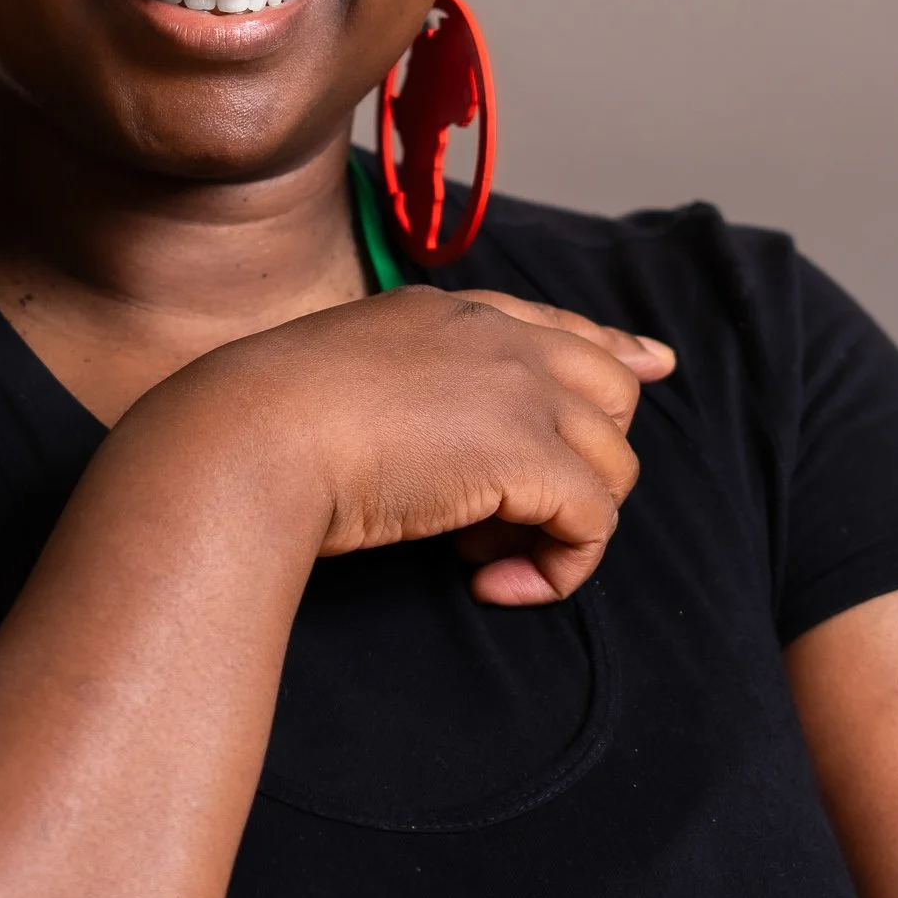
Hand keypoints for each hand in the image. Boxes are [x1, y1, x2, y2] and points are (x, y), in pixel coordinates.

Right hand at [148, 287, 673, 606]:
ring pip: (612, 464)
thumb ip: (398, 388)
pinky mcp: (531, 455)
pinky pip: (593, 522)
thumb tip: (432, 444)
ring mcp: (519, 388)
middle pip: (607, 390)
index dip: (609, 350)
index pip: (554, 325)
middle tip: (506, 519)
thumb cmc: (260, 424)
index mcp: (444, 311)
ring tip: (481, 560)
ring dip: (561, 526)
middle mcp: (495, 336)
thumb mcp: (339, 380)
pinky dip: (558, 569)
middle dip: (584, 458)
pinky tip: (491, 586)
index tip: (647, 366)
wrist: (249, 437)